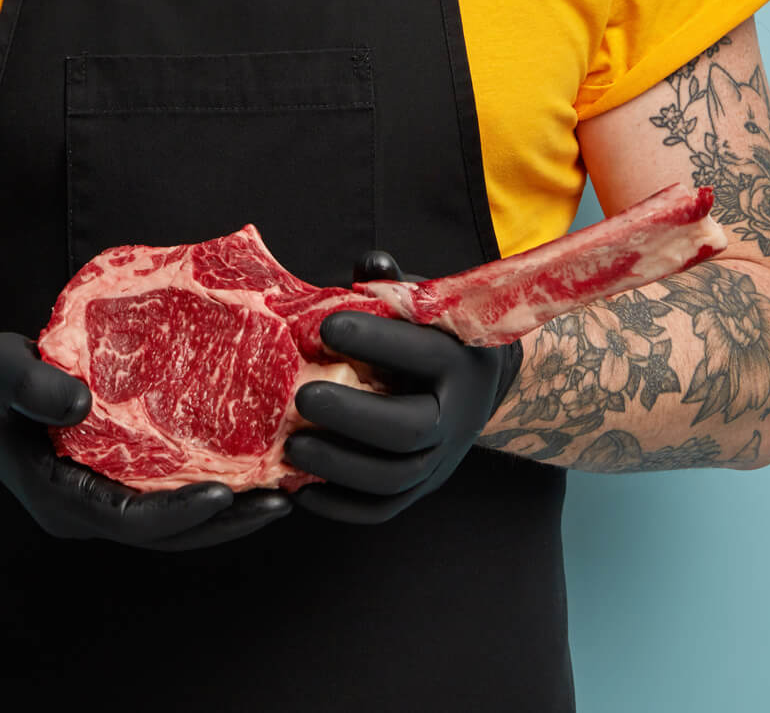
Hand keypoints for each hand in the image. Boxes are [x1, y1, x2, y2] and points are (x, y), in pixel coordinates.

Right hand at [0, 331, 291, 550]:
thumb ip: (34, 387)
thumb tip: (81, 405)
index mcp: (61, 498)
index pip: (130, 521)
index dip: (179, 514)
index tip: (224, 494)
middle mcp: (86, 509)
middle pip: (164, 533)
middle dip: (222, 522)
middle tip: (278, 501)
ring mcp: (101, 499)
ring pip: (172, 521)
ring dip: (225, 511)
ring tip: (279, 492)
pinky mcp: (114, 480)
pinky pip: (168, 494)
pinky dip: (207, 486)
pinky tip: (247, 467)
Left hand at [284, 250, 523, 523]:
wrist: (478, 384)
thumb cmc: (432, 333)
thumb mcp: (423, 304)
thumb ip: (392, 284)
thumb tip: (368, 261)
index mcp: (459, 362)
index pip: (421, 354)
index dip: (376, 339)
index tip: (326, 324)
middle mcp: (456, 418)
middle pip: (408, 430)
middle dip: (352, 416)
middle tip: (302, 397)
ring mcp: (440, 461)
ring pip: (392, 477)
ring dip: (338, 465)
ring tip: (291, 446)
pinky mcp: (420, 489)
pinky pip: (381, 509)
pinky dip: (340, 505)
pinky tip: (300, 491)